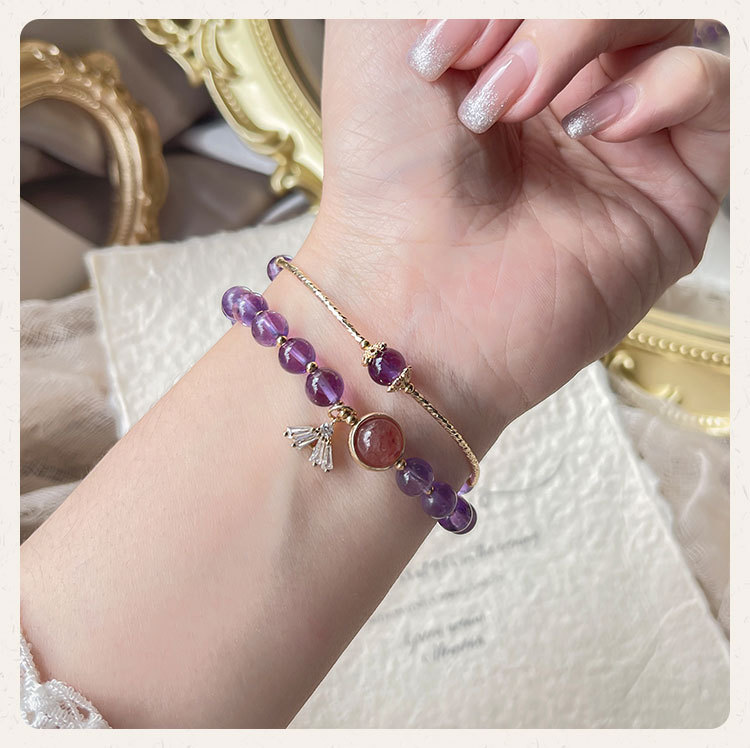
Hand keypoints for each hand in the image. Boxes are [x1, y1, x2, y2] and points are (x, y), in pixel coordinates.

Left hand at [302, 19, 727, 450]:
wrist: (409, 295)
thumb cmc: (381, 177)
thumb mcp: (375, 33)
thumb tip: (512, 4)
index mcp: (506, 51)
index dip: (508, 2)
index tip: (443, 44)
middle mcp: (570, 91)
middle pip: (615, 5)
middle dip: (545, 16)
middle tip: (481, 69)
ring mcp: (624, 140)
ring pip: (668, 25)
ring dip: (588, 35)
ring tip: (515, 105)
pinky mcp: (672, 192)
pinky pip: (716, 90)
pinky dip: (663, 84)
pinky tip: (595, 126)